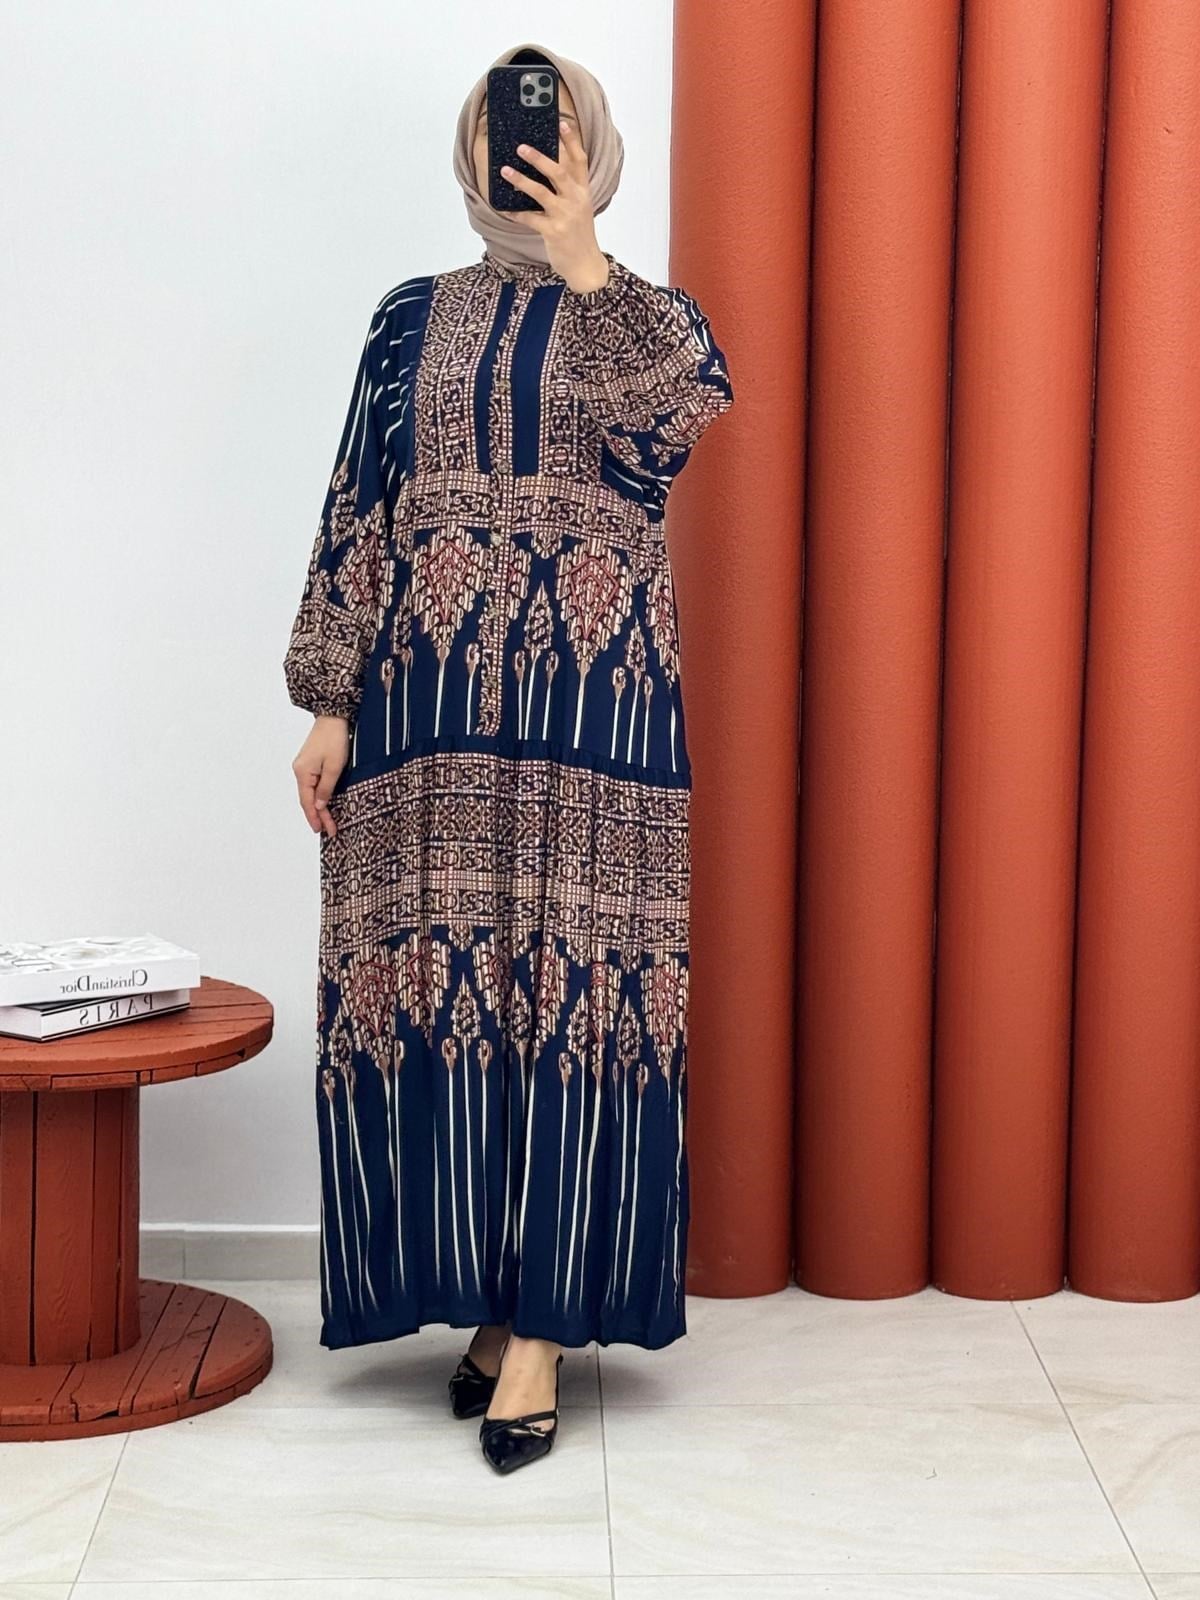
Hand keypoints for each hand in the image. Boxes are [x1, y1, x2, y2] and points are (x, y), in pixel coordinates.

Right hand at [292, 715, 348, 837]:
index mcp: (303, 773)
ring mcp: (304, 766)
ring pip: (311, 792)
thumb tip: (319, 805)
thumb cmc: (335, 739)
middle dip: (319, 816)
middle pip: (308, 799)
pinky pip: (313, 784)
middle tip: (329, 831)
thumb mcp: (335, 767)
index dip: (315, 817)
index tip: (321, 831)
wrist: (333, 717)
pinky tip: (325, 803)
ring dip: (320, 807)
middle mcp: (300, 770)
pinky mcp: (311, 762)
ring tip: (328, 822)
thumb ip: (327, 788)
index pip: (307, 802)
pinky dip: (319, 795)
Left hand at [500, 117, 609, 292]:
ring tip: (506, 170)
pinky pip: (530, 218)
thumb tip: (544, 168)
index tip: (562, 123)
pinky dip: (516, 212)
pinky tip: (504, 208)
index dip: (571, 141)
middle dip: (539, 158)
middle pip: (559, 172)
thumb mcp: (580, 207)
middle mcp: (576, 200)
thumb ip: (567, 188)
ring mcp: (565, 216)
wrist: (585, 264)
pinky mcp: (553, 231)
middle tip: (521, 147)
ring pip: (541, 192)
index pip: (579, 160)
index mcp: (583, 191)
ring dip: (521, 180)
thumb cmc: (579, 233)